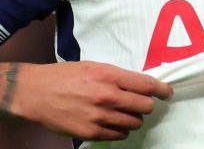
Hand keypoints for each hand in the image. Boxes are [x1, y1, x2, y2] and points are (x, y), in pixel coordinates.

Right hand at [11, 61, 172, 140]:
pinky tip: (112, 123)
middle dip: (145, 105)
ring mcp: (100, 117)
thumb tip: (139, 85)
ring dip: (133, 119)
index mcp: (108, 75)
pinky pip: (119, 135)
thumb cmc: (65, 76)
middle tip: (139, 103)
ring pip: (134, 123)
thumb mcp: (93, 67)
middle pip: (144, 106)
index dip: (161, 90)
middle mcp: (107, 96)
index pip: (146, 85)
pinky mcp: (91, 132)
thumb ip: (116, 76)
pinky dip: (120, 130)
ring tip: (122, 113)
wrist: (36, 92)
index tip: (167, 92)